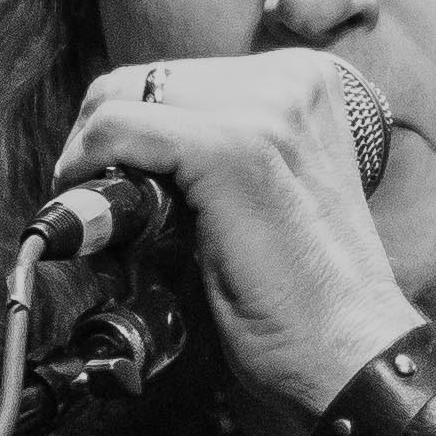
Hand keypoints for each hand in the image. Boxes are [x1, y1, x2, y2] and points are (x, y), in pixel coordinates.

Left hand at [47, 51, 423, 428]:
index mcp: (305, 82)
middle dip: (107, 144)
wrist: (348, 358)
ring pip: (120, 99)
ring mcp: (266, 109)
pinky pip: (117, 130)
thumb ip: (213, 152)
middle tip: (108, 215)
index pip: (178, 77)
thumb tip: (120, 149)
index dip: (134, 132)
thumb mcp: (264, 198)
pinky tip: (100, 222)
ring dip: (94, 163)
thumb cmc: (304, 301)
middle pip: (143, 80)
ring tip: (112, 228)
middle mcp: (291, 80)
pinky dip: (86, 171)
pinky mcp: (232, 149)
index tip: (124, 191)